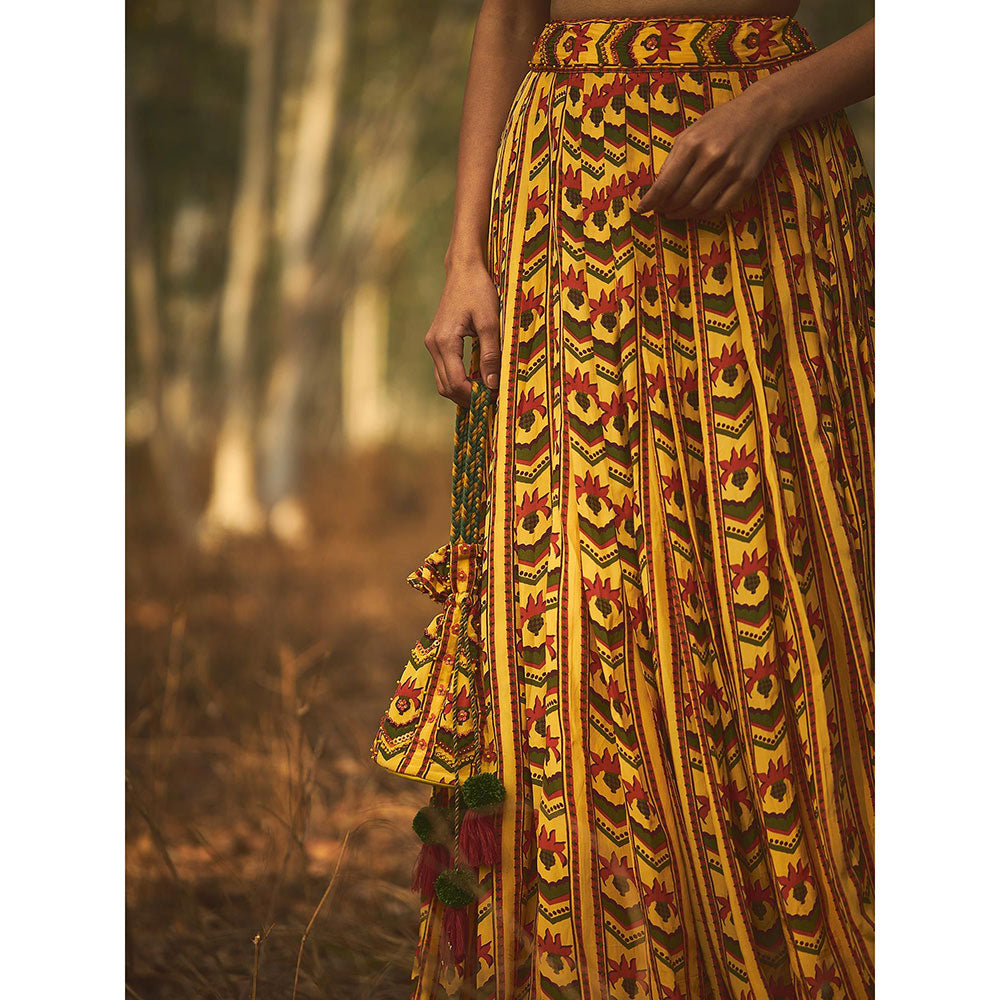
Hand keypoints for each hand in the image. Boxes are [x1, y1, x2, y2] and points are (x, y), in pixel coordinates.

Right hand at [424, 259, 500, 406]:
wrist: (464, 270)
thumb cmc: (478, 290)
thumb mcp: (490, 322)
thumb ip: (491, 354)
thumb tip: (492, 384)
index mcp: (445, 341)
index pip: (456, 382)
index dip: (474, 396)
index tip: (494, 398)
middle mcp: (433, 345)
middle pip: (446, 387)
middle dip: (467, 398)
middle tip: (492, 399)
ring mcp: (432, 344)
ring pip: (442, 382)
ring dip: (462, 392)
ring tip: (485, 391)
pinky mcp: (436, 342)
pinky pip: (444, 371)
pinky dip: (457, 381)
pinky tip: (476, 380)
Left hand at [635, 86, 786, 218]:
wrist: (761, 111)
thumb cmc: (720, 122)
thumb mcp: (691, 132)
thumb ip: (673, 159)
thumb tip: (657, 188)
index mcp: (692, 144)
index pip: (665, 183)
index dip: (651, 201)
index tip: (642, 209)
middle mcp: (710, 157)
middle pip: (680, 197)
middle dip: (666, 208)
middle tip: (661, 211)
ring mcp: (730, 169)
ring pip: (699, 206)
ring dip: (683, 214)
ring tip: (675, 212)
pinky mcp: (746, 179)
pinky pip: (721, 207)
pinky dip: (705, 215)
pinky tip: (697, 212)